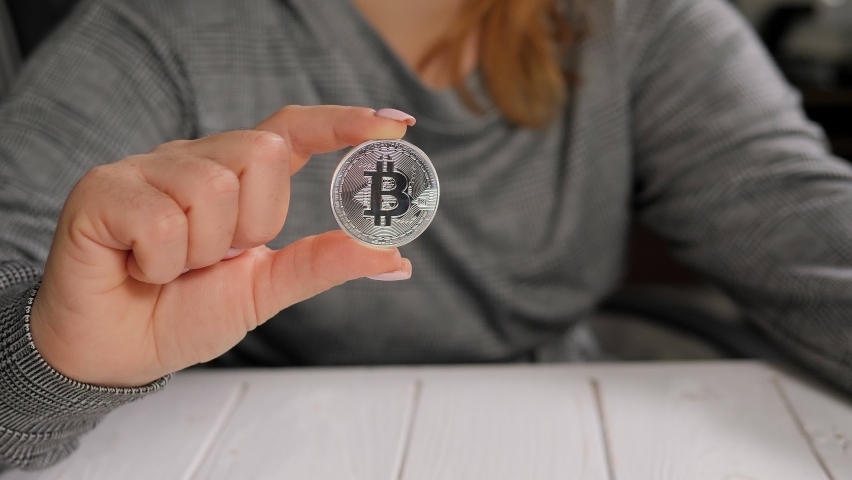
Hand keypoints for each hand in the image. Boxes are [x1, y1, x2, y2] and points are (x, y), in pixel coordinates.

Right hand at [29, 106, 414, 386]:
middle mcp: (194, 161)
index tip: (396, 125)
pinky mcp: (103, 189)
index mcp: (235, 178)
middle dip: (253, 223)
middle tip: (217, 258)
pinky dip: (159, 263)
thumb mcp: (266, 289)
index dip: (341, 124)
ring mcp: (146, 169)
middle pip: (261, 152)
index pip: (291, 130)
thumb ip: (323, 263)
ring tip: (172, 268)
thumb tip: (394, 255)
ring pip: (212, 188)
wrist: (117, 353)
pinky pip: (161, 220)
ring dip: (201, 251)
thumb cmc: (185, 313)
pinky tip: (139, 269)